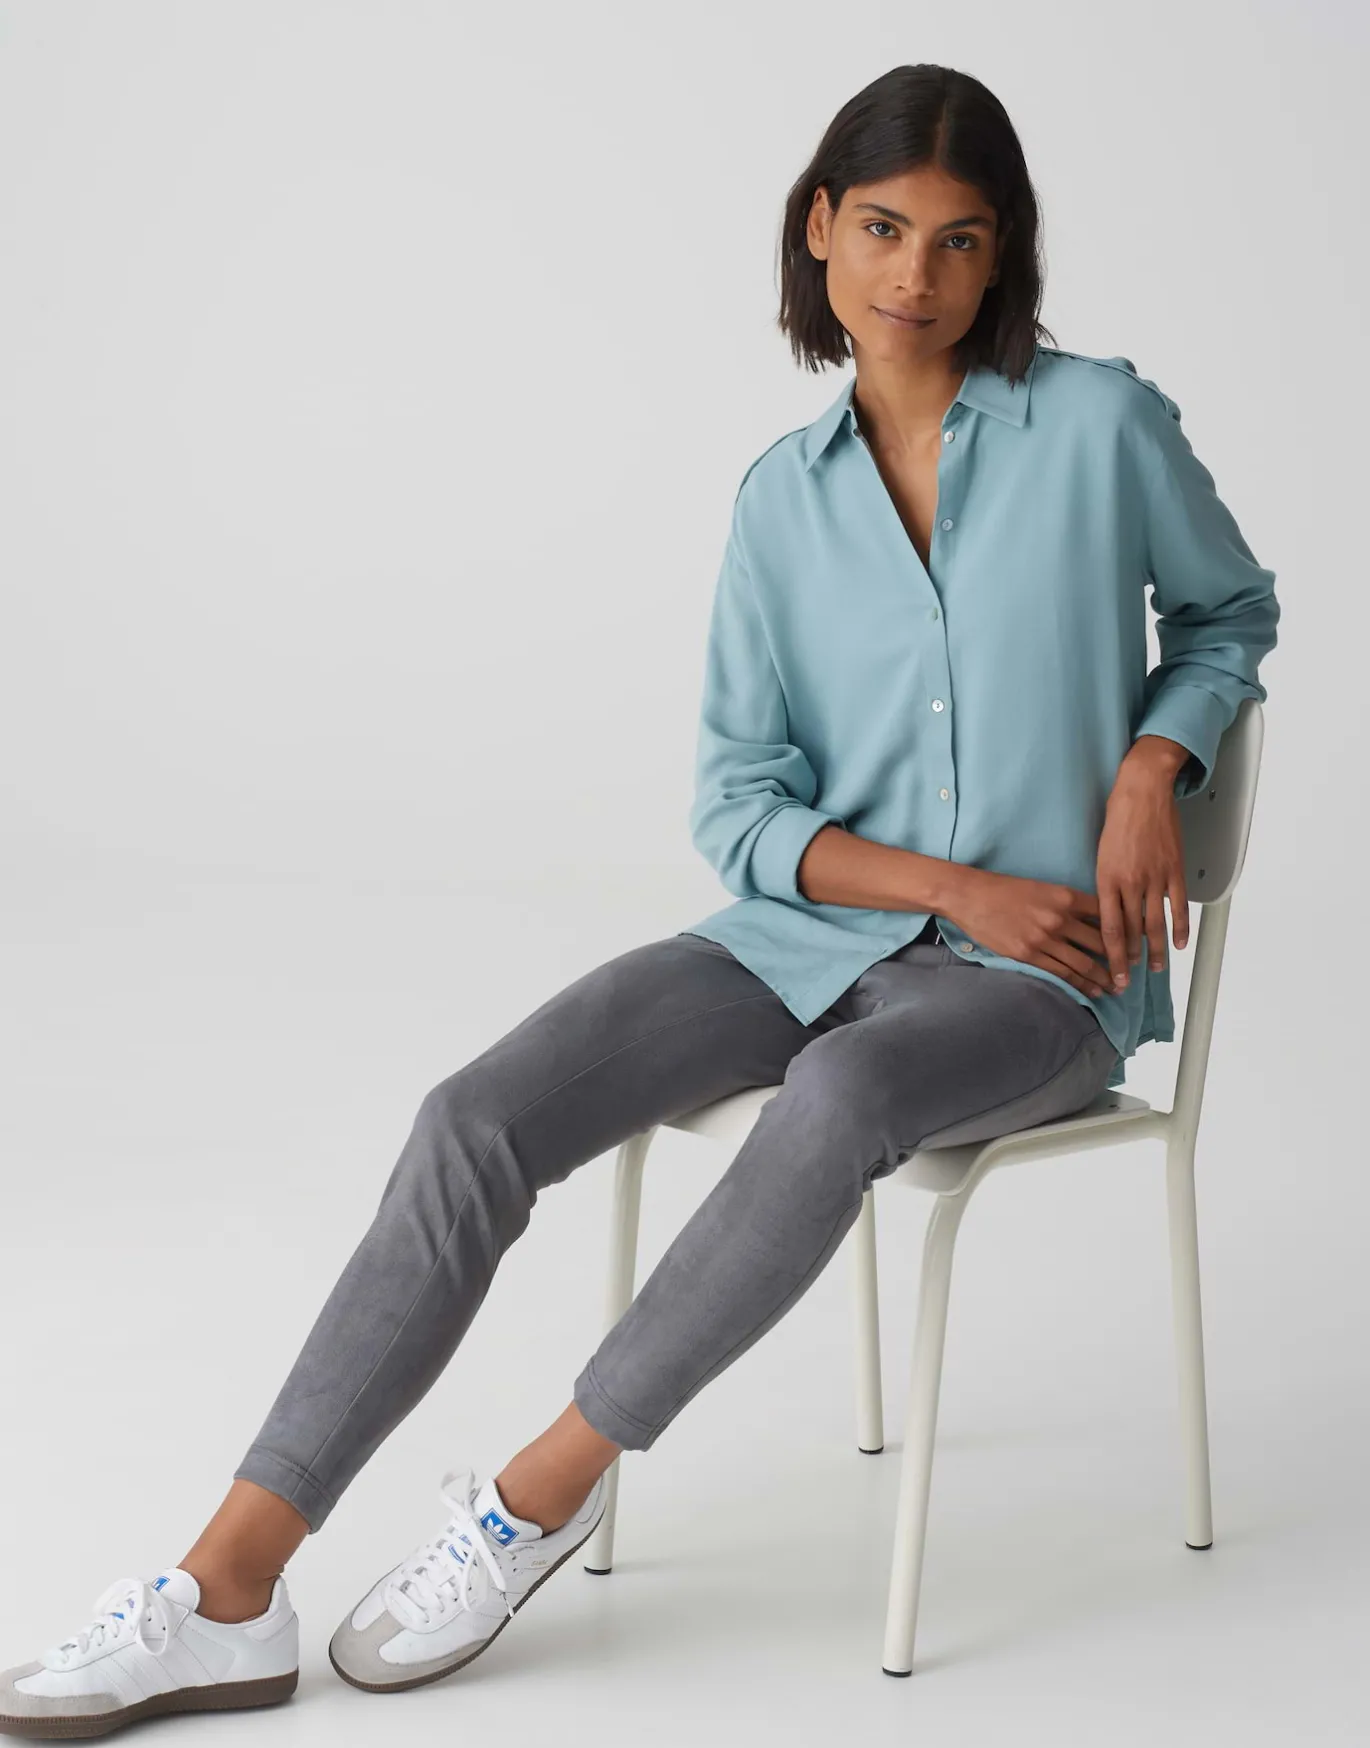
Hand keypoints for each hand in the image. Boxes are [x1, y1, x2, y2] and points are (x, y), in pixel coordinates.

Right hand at [941, 866, 1118, 998]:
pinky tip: (1092, 991)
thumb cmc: (1004, 889)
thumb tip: (1091, 919)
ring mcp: (1044, 939)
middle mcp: (1059, 918)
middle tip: (1131, 971)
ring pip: (1084, 963)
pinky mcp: (1028, 955)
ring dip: (1103, 977)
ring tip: (1116, 987)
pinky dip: (1080, 984)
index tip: (1135, 942)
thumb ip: (1067, 903)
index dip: (1123, 930)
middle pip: (1100, 942)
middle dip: (1120, 960)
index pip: (1106, 915)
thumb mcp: (1042, 887)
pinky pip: (1061, 973)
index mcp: (1065, 896)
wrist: (970, 896)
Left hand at [1095, 751, 1190, 991]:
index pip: (1109, 929)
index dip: (1112, 956)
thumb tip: (1106, 910)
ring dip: (1155, 950)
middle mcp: (1130, 882)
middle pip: (1131, 931)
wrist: (1142, 792)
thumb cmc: (1118, 818)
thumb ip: (1105, 883)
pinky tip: (1180, 944)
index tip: (1114, 975)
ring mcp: (1154, 877)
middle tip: (1129, 981)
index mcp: (1106, 879)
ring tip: (1155, 968)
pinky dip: (1181, 927)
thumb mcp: (1099, 853)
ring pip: (1155, 923)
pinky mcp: (1174, 869)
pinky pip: (1179, 905)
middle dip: (1130, 960)